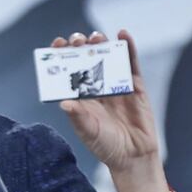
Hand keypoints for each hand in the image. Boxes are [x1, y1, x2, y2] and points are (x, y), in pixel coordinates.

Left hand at [52, 30, 160, 172]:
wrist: (133, 156)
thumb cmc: (106, 145)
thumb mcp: (88, 131)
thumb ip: (78, 116)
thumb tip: (64, 103)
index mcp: (79, 95)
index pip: (67, 70)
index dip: (62, 55)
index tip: (57, 44)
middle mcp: (96, 87)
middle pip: (86, 59)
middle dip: (80, 46)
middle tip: (77, 40)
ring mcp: (115, 84)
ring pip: (107, 57)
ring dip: (102, 44)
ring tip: (97, 37)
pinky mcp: (135, 86)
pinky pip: (131, 63)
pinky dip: (128, 48)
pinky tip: (123, 35)